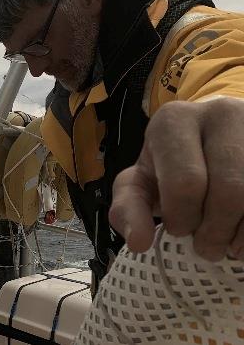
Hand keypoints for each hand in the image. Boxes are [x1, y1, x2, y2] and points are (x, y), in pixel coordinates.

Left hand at [110, 98, 243, 260]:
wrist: (214, 139)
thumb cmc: (171, 165)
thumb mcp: (143, 181)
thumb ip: (130, 208)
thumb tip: (138, 241)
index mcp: (174, 121)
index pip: (185, 182)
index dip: (182, 218)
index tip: (178, 229)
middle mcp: (221, 115)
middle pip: (230, 190)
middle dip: (215, 231)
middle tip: (207, 246)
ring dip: (242, 233)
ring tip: (230, 242)